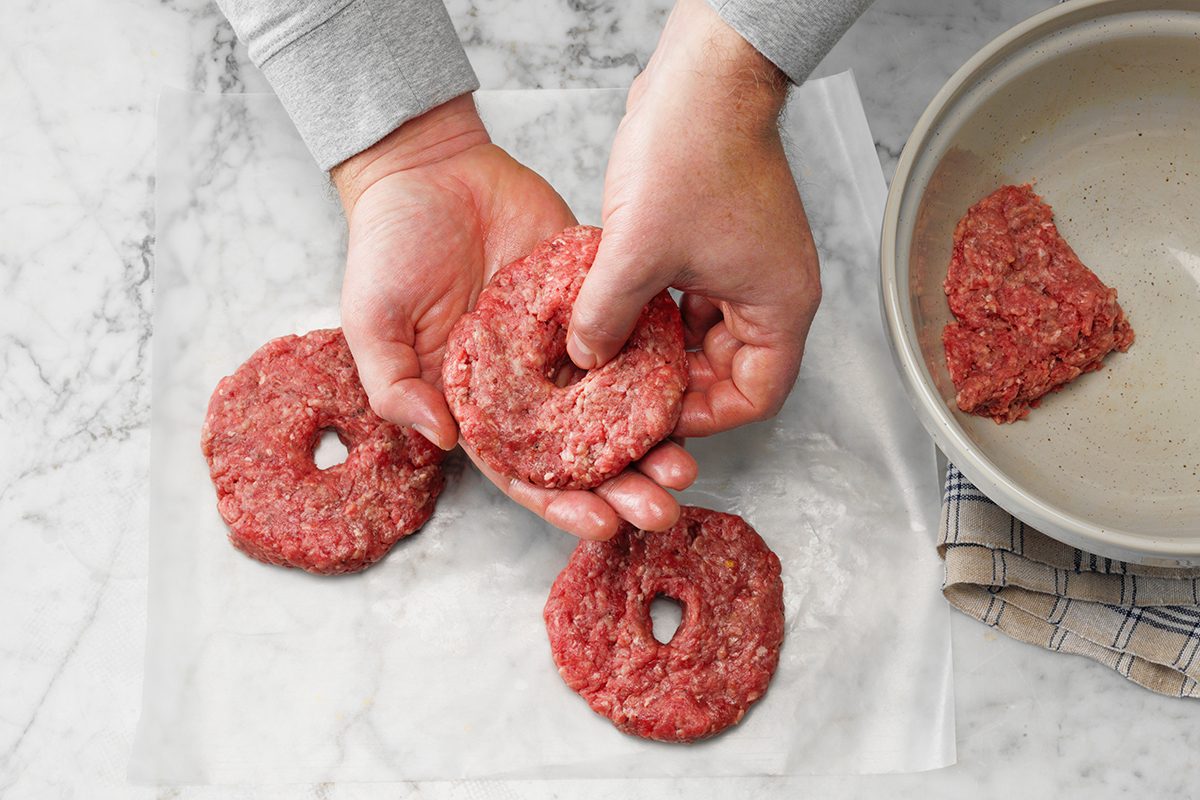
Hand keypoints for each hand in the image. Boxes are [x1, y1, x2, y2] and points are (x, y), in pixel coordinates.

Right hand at [332, 95, 695, 539]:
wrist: (428, 167)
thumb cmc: (388, 248)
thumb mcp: (370, 323)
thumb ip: (395, 385)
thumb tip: (441, 441)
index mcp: (480, 405)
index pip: (526, 472)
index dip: (563, 504)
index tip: (603, 524)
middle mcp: (531, 385)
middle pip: (585, 452)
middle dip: (625, 486)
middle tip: (664, 507)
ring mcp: (568, 342)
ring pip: (621, 405)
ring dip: (654, 439)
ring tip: (686, 462)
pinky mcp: (595, 295)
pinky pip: (636, 337)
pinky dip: (662, 367)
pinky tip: (688, 391)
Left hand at [566, 0, 820, 437]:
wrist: (700, 73)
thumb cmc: (694, 150)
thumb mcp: (637, 251)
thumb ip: (607, 316)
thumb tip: (586, 357)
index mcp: (779, 304)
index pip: (755, 395)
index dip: (705, 416)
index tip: (656, 419)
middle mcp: (771, 288)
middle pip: (729, 368)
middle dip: (677, 385)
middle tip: (625, 399)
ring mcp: (744, 263)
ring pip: (704, 333)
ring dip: (662, 348)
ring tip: (615, 361)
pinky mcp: (717, 239)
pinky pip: (690, 296)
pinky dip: (658, 310)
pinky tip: (617, 312)